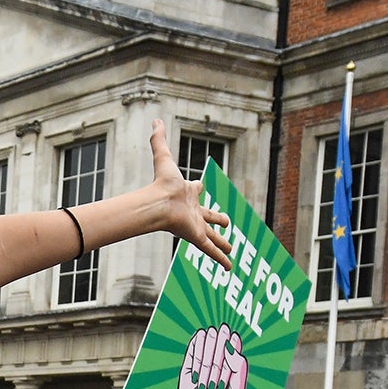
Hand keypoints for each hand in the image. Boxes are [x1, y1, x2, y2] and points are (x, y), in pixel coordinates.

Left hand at [149, 118, 233, 266]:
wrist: (158, 204)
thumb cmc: (161, 183)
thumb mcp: (164, 157)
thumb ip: (159, 139)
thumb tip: (155, 119)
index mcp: (189, 194)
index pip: (197, 189)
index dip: (199, 186)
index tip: (201, 185)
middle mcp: (194, 211)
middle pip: (209, 216)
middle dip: (219, 220)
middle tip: (227, 222)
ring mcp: (196, 226)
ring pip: (213, 237)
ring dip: (222, 244)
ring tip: (233, 251)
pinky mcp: (197, 238)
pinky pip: (211, 250)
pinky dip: (220, 260)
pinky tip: (229, 269)